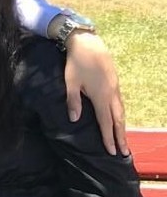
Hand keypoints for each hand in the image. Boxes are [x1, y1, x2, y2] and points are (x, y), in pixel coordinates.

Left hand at [63, 32, 127, 154]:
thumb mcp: (71, 83)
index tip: (112, 151)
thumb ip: (73, 102)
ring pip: (121, 111)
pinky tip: (118, 119)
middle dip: (121, 137)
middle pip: (118, 120)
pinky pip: (120, 103)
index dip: (109, 138)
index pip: (106, 123)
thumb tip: (74, 120)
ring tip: (123, 139)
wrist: (88, 44)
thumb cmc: (76, 64)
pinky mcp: (115, 83)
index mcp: (101, 96)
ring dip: (122, 127)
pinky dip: (121, 115)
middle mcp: (112, 94)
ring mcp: (115, 88)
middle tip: (124, 152)